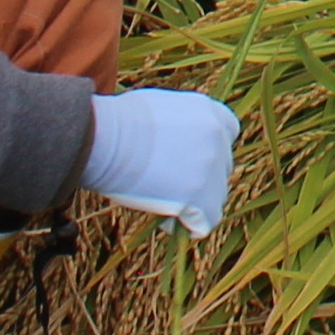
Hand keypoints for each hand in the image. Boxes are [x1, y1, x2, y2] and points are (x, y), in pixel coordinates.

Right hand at [82, 88, 237, 236]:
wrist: (107, 138)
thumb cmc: (119, 122)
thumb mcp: (163, 108)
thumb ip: (182, 124)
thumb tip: (175, 139)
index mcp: (211, 114)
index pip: (228, 134)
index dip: (207, 151)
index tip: (186, 161)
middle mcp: (218, 139)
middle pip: (221, 169)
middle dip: (199, 180)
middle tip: (168, 187)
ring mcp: (211, 168)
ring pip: (215, 197)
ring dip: (194, 204)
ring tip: (162, 203)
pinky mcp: (199, 197)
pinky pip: (205, 222)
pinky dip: (189, 225)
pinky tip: (167, 221)